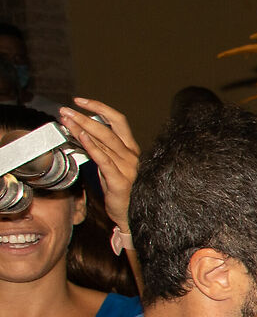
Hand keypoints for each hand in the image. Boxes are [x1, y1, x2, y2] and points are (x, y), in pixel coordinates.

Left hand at [60, 99, 138, 229]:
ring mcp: (128, 168)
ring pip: (104, 141)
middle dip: (84, 116)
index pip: (117, 120)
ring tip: (66, 120)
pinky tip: (81, 137)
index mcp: (130, 149)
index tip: (80, 101)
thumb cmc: (118, 190)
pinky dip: (92, 146)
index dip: (99, 107)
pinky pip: (104, 159)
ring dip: (83, 128)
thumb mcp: (108, 164)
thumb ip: (99, 148)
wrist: (132, 216)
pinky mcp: (120, 181)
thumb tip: (79, 132)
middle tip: (65, 110)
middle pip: (108, 128)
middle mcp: (132, 155)